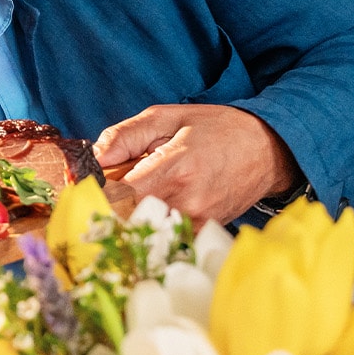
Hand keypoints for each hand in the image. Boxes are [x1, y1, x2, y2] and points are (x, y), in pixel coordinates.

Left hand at [93, 104, 298, 223]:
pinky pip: (167, 237)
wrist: (266, 149)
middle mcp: (187, 201)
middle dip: (110, 207)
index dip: (97, 193)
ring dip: (131, 218)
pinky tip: (154, 209)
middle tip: (108, 191)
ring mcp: (198, 221)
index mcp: (174, 167)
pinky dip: (153, 226)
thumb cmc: (215, 128)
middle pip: (129, 219)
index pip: (119, 196)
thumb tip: (94, 157)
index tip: (87, 187)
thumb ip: (125, 136)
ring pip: (146, 231)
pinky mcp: (205, 232)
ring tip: (135, 197)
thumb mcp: (166, 117)